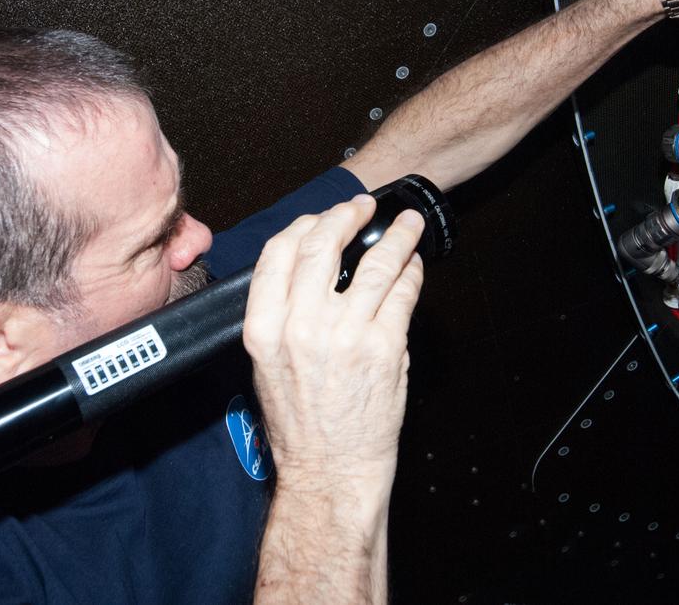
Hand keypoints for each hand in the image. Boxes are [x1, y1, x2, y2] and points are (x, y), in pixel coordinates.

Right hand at [243, 195, 424, 495]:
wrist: (329, 470)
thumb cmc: (300, 425)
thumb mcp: (266, 364)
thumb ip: (280, 314)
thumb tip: (308, 271)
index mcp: (264, 328)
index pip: (279, 252)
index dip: (304, 224)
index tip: (321, 218)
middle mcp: (301, 326)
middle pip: (323, 244)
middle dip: (347, 216)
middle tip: (363, 207)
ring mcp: (346, 334)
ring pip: (376, 262)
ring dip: (396, 235)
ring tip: (407, 224)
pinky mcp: (384, 346)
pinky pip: (403, 293)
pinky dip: (412, 271)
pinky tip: (414, 265)